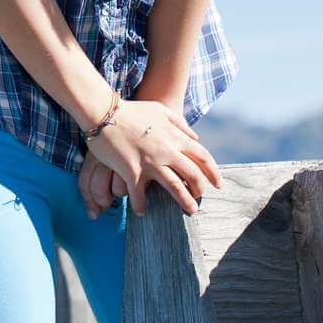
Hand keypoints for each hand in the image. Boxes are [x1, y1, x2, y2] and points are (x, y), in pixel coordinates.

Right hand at [84, 99, 221, 215]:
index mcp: (175, 136)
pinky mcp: (132, 171)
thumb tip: (195, 136)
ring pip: (175, 187)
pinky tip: (142, 212)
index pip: (202, 156)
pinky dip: (141, 205)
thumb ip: (179, 123)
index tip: (217, 184)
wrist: (104, 112)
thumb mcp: (160, 110)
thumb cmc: (132, 111)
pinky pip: (140, 194)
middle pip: (192, 174)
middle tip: (200, 198)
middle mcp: (167, 151)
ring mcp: (150, 162)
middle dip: (200, 189)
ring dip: (184, 201)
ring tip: (189, 210)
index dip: (213, 172)